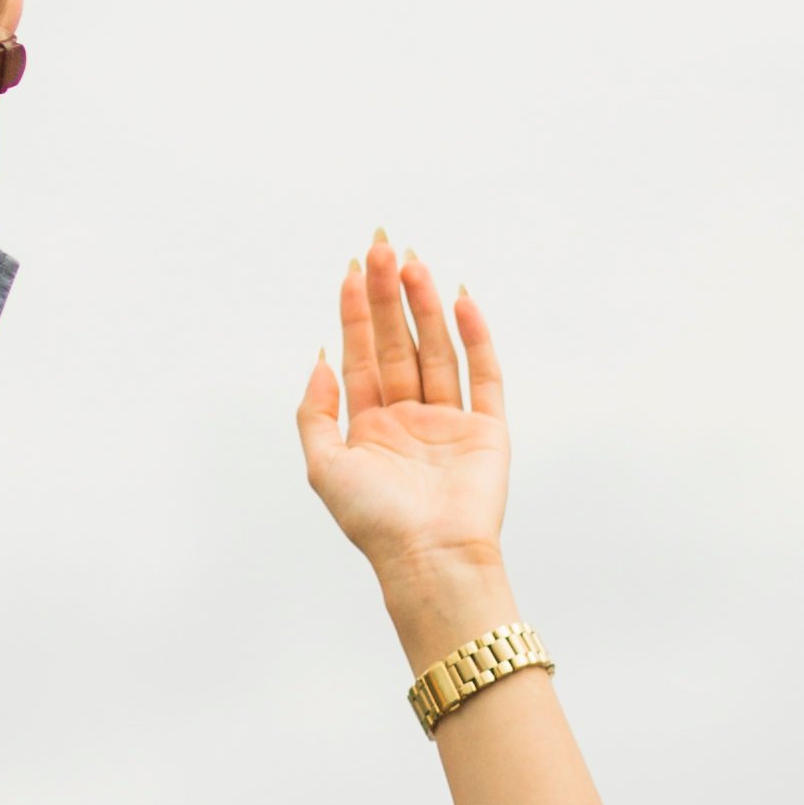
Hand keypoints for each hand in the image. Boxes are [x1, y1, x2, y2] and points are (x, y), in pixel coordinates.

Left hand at [295, 233, 509, 574]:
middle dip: (388, 296)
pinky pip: (484, 374)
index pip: (362, 356)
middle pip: (398, 342)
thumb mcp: (323, 467)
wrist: (430, 558)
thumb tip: (318, 359)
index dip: (356, 312)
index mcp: (372, 427)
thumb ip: (315, 413)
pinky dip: (476, 336)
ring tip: (413, 262)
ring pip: (437, 349)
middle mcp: (411, 419)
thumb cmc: (375, 522)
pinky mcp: (487, 430)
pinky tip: (461, 300)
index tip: (353, 269)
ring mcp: (450, 422)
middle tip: (381, 247)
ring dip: (426, 305)